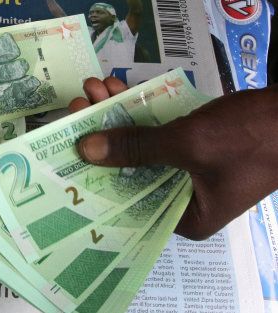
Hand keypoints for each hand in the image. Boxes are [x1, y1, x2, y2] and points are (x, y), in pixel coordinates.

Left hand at [71, 77, 277, 239]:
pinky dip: (139, 111)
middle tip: (78, 109)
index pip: (126, 204)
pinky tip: (117, 89)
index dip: (93, 178)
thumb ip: (136, 147)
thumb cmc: (251, 137)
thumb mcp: (188, 144)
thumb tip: (86, 150)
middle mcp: (183, 199)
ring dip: (118, 116)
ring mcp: (190, 171)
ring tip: (95, 90)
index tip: (67, 151)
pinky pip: (158, 132)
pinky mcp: (195, 147)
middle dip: (103, 136)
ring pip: (141, 146)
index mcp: (185, 217)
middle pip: (128, 170)